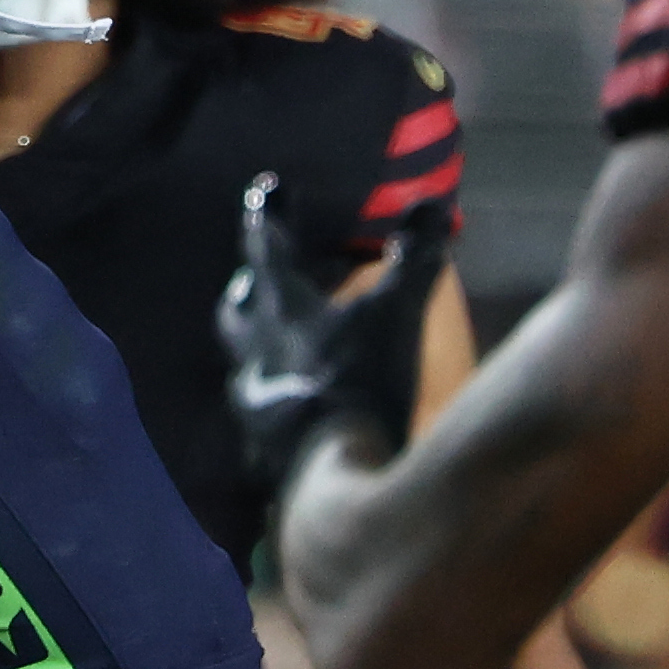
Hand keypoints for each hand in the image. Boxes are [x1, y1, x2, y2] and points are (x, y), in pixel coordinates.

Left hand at [217, 175, 446, 498]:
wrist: (336, 478)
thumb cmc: (363, 383)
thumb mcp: (397, 313)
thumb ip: (415, 258)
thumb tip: (431, 204)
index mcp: (284, 311)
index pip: (267, 247)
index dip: (269, 214)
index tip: (267, 190)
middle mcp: (257, 355)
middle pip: (237, 313)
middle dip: (247, 290)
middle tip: (255, 279)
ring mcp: (255, 408)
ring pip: (243, 367)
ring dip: (256, 349)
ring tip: (274, 345)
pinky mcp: (265, 454)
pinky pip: (261, 421)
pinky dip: (276, 407)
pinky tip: (293, 416)